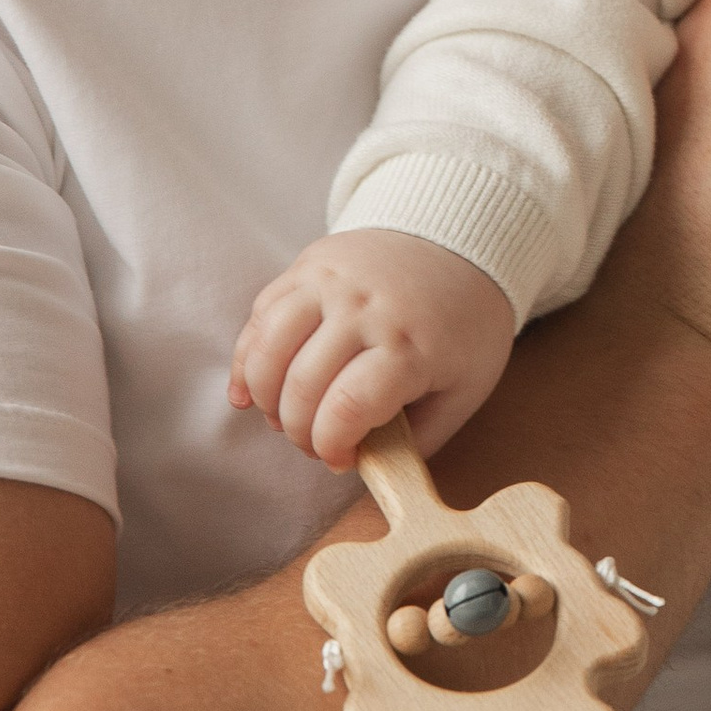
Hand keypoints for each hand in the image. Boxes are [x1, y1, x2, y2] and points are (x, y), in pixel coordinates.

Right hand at [230, 231, 515, 470]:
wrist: (460, 241)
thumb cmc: (464, 325)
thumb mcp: (465, 389)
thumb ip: (420, 438)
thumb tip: (366, 469)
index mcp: (409, 345)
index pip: (346, 409)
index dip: (331, 447)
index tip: (340, 460)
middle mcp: (364, 307)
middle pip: (302, 386)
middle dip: (298, 432)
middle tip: (314, 444)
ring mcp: (331, 280)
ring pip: (268, 349)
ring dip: (265, 397)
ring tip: (282, 418)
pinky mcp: (308, 265)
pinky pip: (260, 315)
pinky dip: (246, 359)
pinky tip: (249, 391)